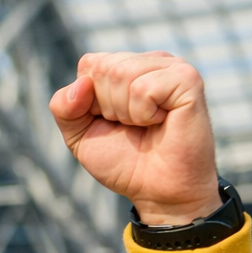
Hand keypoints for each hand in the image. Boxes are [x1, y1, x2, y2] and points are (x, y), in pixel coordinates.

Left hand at [49, 51, 220, 225]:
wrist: (157, 191)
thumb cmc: (123, 161)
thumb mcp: (79, 135)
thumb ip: (63, 107)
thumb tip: (81, 83)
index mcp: (127, 66)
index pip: (89, 64)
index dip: (89, 102)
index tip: (111, 121)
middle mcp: (151, 61)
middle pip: (104, 68)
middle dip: (107, 108)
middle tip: (131, 127)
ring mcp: (172, 66)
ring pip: (122, 74)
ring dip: (126, 113)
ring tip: (146, 125)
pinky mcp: (188, 79)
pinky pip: (143, 88)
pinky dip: (143, 114)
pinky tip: (160, 122)